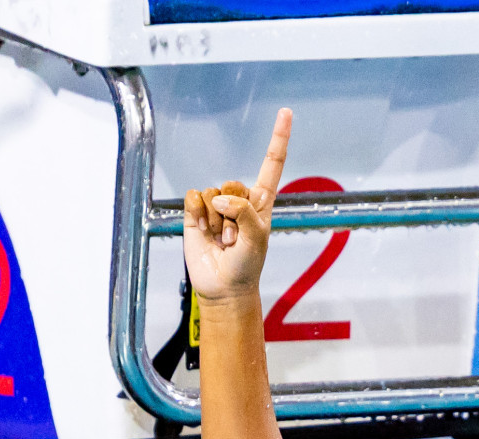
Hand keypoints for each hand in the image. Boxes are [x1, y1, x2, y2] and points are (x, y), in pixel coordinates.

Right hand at [183, 108, 292, 301]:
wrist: (223, 287)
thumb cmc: (247, 265)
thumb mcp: (257, 239)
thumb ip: (244, 213)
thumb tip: (219, 198)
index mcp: (262, 201)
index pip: (272, 164)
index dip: (278, 138)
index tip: (286, 111)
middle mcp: (240, 198)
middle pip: (233, 183)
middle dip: (232, 213)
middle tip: (235, 238)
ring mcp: (217, 204)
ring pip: (212, 193)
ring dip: (216, 221)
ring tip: (223, 240)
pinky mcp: (196, 210)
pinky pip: (193, 197)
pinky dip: (198, 216)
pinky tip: (205, 233)